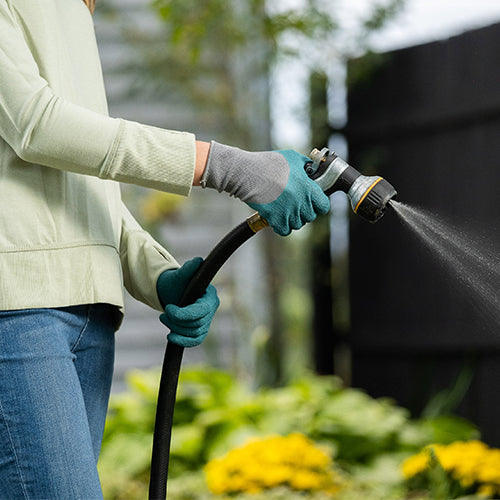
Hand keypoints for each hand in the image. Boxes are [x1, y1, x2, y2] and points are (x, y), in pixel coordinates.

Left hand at [156, 257, 219, 347]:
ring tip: (164, 318)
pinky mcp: (201, 330)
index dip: (183, 314)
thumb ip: (188, 269)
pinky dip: (182, 341)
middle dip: (177, 321)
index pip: (200, 311)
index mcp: (210, 296)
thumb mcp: (180, 275)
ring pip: (194, 333)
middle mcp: (212, 309)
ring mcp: (207, 320)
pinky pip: (195, 341)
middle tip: (163, 314)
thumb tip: (198, 261)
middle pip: (197, 324)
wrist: (172, 292)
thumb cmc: (176, 283)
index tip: (167, 308)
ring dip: (176, 328)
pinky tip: (171, 337)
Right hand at [201, 141, 329, 235]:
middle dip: (304, 211)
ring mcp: (288, 212)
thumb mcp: (292, 157)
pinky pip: (284, 231)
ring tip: (284, 209)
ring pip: (297, 224)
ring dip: (292, 219)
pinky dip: (282, 227)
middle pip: (310, 217)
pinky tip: (278, 218)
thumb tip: (312, 168)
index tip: (313, 202)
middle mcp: (300, 202)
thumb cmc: (268, 163)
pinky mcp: (275, 219)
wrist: (247, 173)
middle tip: (295, 204)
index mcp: (308, 188)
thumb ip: (305, 164)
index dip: (319, 205)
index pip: (324, 206)